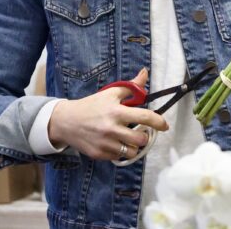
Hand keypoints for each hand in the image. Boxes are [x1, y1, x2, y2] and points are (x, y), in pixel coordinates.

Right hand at [47, 67, 168, 159]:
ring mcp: (104, 143)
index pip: (145, 117)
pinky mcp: (98, 154)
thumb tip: (145, 73)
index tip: (164, 125)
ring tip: (129, 139)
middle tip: (141, 132)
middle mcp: (111, 129)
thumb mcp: (110, 93)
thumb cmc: (91, 105)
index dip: (159, 122)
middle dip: (145, 136)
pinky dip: (120, 152)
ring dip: (134, 146)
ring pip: (131, 152)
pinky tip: (115, 143)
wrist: (65, 121)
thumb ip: (131, 86)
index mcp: (116, 112)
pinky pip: (118, 157)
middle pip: (140, 139)